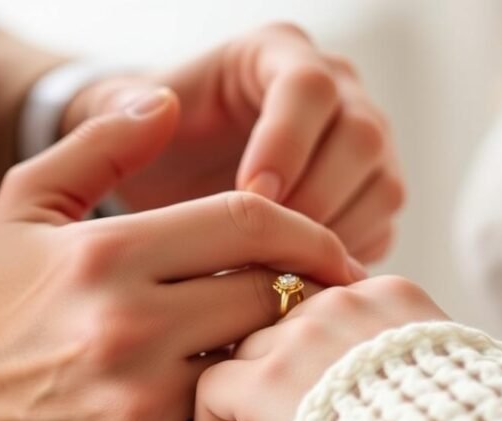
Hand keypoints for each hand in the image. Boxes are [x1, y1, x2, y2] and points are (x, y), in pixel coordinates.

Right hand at [0, 90, 363, 420]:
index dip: (309, 232)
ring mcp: (138, 407)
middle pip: (271, 296)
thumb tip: (167, 105)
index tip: (334, 248)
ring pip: (256, 366)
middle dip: (298, 293)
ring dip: (267, 353)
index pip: (251, 224)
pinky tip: (214, 395)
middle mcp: (126, 330)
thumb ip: (100, 144)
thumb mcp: (25, 205)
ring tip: (260, 345)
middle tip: (306, 298)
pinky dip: (231, 411)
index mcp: (107, 255)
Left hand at [62, 23, 404, 262]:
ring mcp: (364, 145)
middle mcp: (338, 90)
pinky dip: (347, 260)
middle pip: (362, 136)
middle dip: (314, 197)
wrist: (181, 178)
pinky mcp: (372, 195)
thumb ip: (118, 115)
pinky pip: (383, 227)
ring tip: (280, 272)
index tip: (249, 194)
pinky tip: (299, 285)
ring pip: (383, 185)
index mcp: (277, 54)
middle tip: (266, 248)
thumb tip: (156, 109)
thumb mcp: (121, 121)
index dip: (285, 143)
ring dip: (335, 235)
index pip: (308, 87)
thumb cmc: (152, 144)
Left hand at [194, 276, 448, 420]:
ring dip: (244, 412)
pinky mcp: (269, 379)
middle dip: (276, 384)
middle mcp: (344, 301)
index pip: (326, 309)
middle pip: (282, 327)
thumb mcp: (452, 379)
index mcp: (393, 296)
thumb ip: (405, 361)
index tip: (323, 407)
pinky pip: (214, 389)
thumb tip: (381, 392)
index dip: (313, 359)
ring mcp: (304, 334)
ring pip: (244, 354)